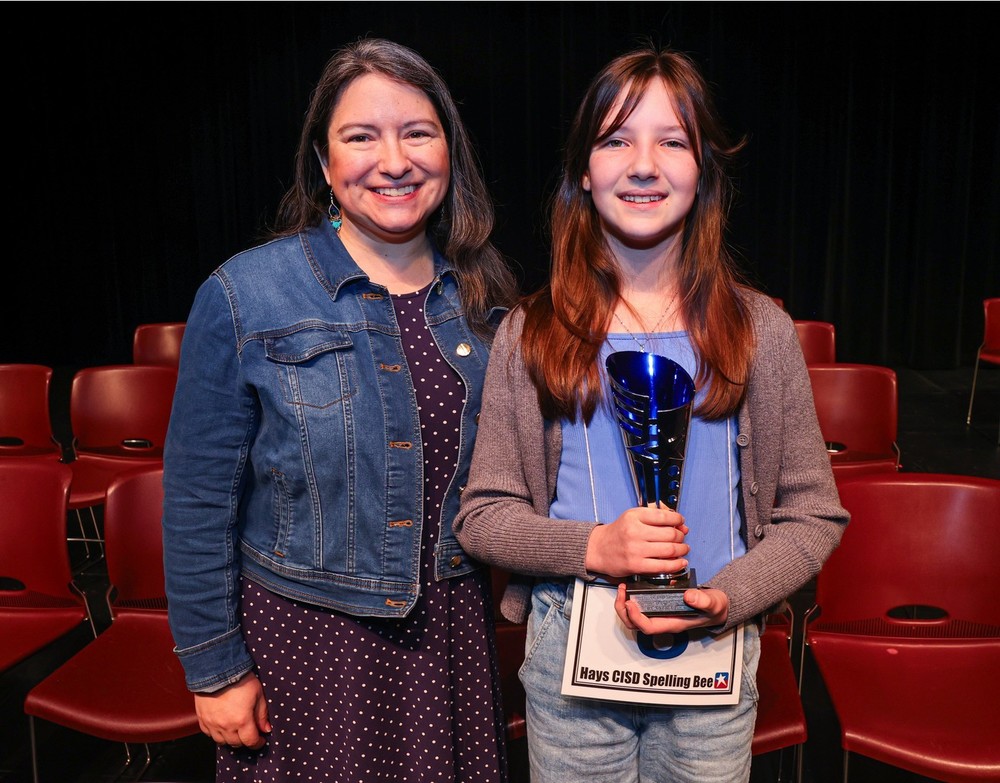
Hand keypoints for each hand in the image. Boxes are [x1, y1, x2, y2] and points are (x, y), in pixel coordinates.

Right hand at [194, 672, 270, 749]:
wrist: (217, 669)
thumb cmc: (240, 680)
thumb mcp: (258, 694)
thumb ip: (262, 714)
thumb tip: (266, 729)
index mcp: (242, 720)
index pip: (250, 741)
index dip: (258, 743)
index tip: (261, 740)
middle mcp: (226, 726)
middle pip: (236, 744)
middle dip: (245, 740)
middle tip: (249, 733)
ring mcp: (212, 724)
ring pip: (222, 742)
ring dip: (231, 739)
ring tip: (236, 731)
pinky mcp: (202, 720)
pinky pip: (209, 734)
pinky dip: (217, 734)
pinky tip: (223, 727)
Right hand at [585, 503, 689, 578]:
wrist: (598, 549)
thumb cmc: (617, 533)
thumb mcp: (632, 516)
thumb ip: (654, 516)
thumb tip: (679, 523)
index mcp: (634, 516)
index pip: (664, 516)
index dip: (678, 520)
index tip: (681, 522)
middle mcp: (634, 532)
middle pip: (670, 534)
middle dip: (681, 536)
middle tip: (682, 537)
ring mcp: (635, 549)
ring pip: (669, 550)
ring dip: (682, 550)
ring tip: (683, 549)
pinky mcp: (636, 565)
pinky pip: (662, 566)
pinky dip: (676, 565)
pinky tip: (680, 562)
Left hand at [613, 582, 728, 633]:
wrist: (715, 606)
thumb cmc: (712, 608)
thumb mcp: (712, 603)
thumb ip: (703, 600)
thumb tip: (688, 596)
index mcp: (673, 623)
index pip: (648, 627)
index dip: (636, 617)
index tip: (631, 603)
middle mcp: (663, 621)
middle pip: (636, 625)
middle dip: (624, 611)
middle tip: (622, 593)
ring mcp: (660, 615)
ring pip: (634, 617)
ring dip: (624, 605)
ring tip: (623, 589)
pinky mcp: (658, 606)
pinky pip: (639, 607)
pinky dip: (631, 599)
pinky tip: (631, 586)